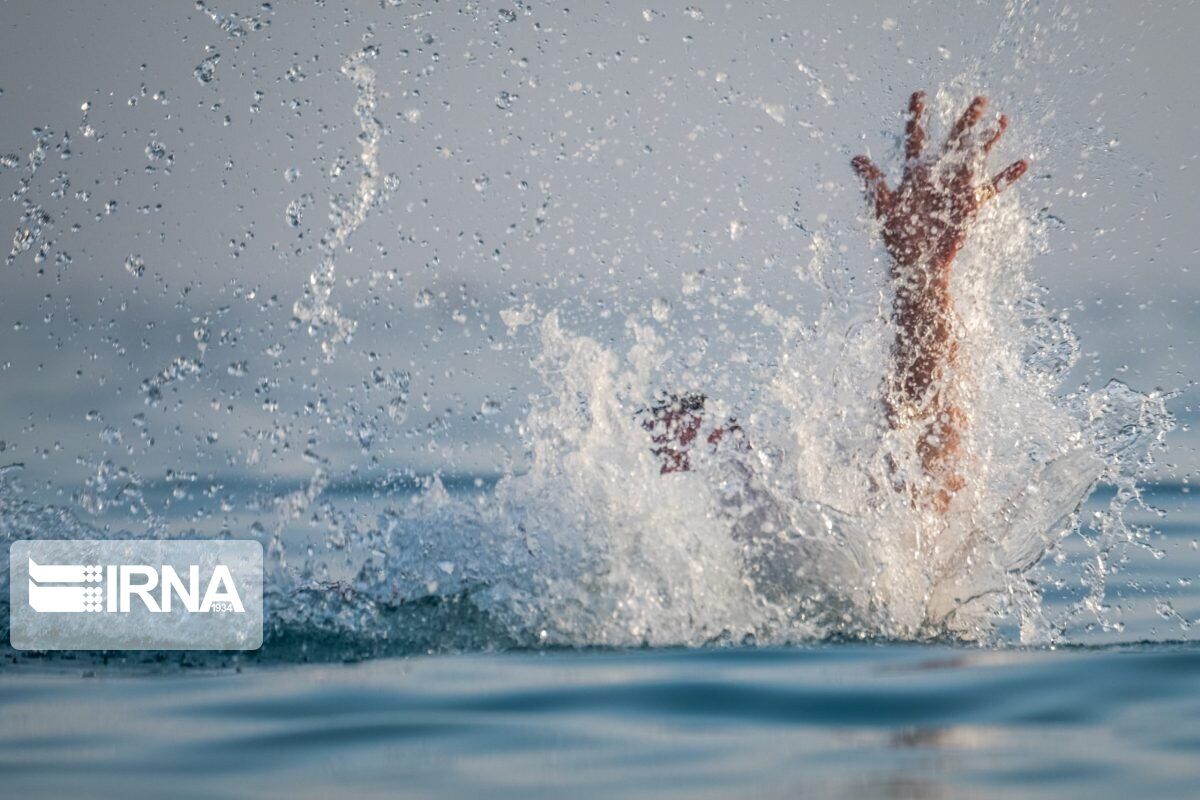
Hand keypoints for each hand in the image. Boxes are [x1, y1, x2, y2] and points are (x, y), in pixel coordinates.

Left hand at [852, 92, 1027, 270]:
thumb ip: (874, 181)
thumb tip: (855, 159)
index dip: (917, 117)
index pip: (916, 138)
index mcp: (915, 173)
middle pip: (953, 141)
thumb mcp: (885, 206)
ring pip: (976, 157)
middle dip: (966, 121)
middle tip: (981, 99)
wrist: (917, 261)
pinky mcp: (970, 204)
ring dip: (989, 139)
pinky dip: (1007, 177)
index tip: (919, 94)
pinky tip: (1023, 163)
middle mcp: (938, 176)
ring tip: (1003, 119)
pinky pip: (992, 187)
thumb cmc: (898, 235)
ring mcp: (956, 188)